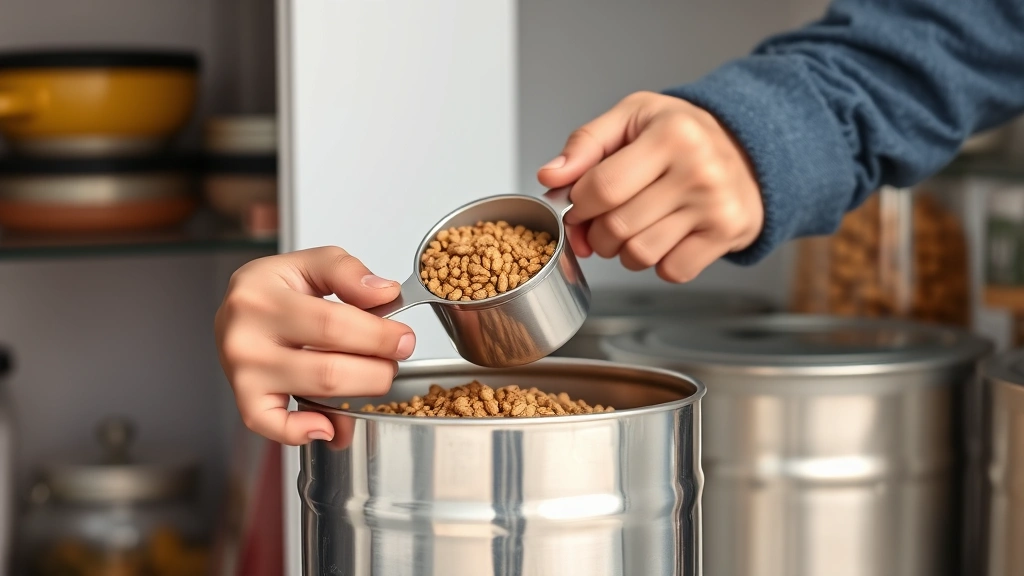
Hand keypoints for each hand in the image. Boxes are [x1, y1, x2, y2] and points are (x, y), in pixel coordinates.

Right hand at [214, 247, 414, 444]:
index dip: (379, 336)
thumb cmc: (275, 289)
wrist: (239, 310)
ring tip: (374, 378)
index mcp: (262, 295)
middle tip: (392, 360)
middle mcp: (246, 337)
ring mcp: (242, 374)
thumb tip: (383, 294)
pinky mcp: (245, 401)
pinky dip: (306, 432)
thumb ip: (347, 271)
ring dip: (359, 394)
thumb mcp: (310, 263)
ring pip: (315, 394)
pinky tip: (331, 424)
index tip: (403, 338)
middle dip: (377, 369)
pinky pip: (275, 426)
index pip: (334, 324)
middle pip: (329, 368)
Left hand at [537, 91, 763, 282]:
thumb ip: (586, 143)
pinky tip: (664, 238)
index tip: (578, 204)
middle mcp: (698, 171)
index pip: (601, 188)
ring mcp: (715, 207)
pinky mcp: (726, 235)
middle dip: (595, 232)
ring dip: (623, 251)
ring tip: (632, 228)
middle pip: (616, 227)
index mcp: (671, 134)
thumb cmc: (682, 134)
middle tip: (601, 220)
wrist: (748, 149)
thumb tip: (550, 177)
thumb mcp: (633, 117)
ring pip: (640, 255)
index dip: (577, 204)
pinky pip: (671, 271)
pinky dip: (658, 263)